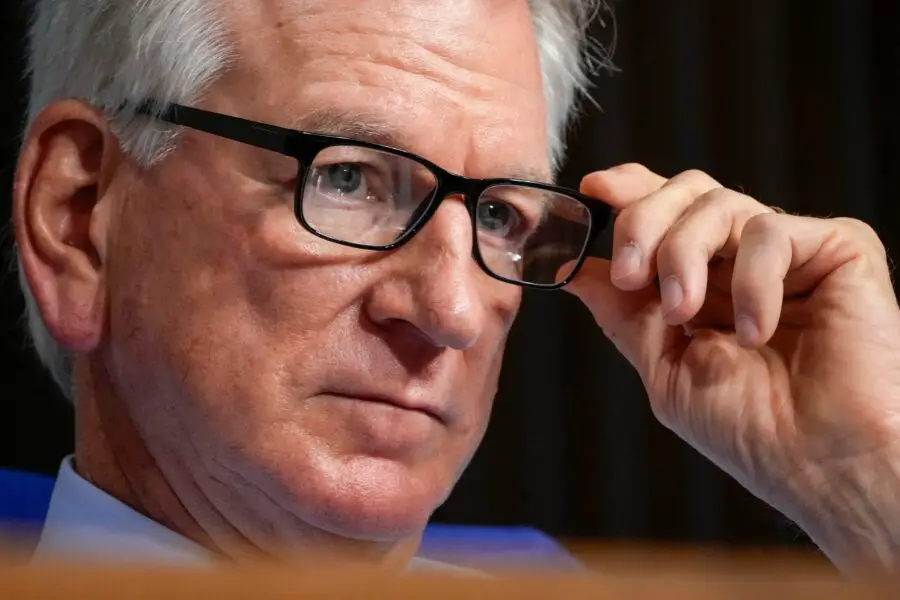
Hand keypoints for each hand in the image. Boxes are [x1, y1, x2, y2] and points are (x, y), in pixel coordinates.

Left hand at [566, 163, 899, 570]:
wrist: (821, 463)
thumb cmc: (750, 429)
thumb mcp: (663, 367)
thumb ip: (622, 312)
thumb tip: (573, 269)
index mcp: (703, 282)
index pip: (663, 214)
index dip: (628, 193)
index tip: (593, 191)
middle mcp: (742, 260)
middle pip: (683, 193)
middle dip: (642, 223)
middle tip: (631, 274)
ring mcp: (789, 252)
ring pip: (718, 203)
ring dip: (684, 254)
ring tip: (685, 314)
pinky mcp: (838, 249)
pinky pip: (770, 232)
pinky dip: (751, 281)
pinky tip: (756, 331)